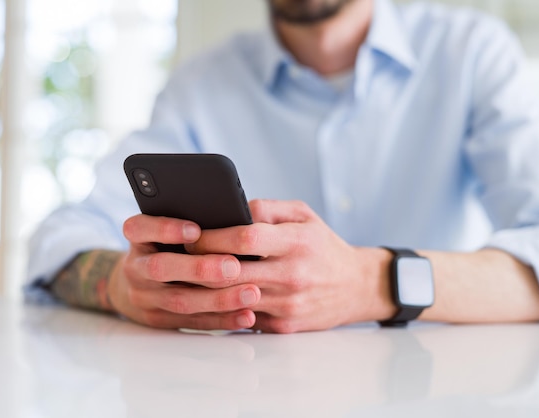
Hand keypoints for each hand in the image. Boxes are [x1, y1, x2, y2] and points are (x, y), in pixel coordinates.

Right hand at [108, 214, 261, 329]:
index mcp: (137, 237)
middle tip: (233, 266)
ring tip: (251, 293)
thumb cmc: (167, 245)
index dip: (165, 229)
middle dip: (199, 268)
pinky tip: (246, 315)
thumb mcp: (169, 228)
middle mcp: (136, 267)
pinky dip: (223, 319)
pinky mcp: (159, 320)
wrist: (137, 283)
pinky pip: (193, 322)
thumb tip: (235, 218)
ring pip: (180, 301)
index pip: (139, 228)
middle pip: (161, 268)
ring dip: (219, 299)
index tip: (196, 230)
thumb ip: (194, 224)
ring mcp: (144, 296)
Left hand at [188, 199, 394, 332]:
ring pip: (232, 298)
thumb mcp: (304, 215)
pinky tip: (209, 296)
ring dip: (205, 288)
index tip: (192, 234)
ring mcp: (288, 304)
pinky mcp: (285, 326)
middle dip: (199, 264)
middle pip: (232, 272)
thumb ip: (267, 209)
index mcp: (297, 242)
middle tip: (181, 256)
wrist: (356, 287)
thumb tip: (230, 208)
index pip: (246, 238)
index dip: (213, 236)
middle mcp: (293, 275)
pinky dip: (224, 307)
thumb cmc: (323, 246)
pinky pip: (243, 317)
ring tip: (187, 275)